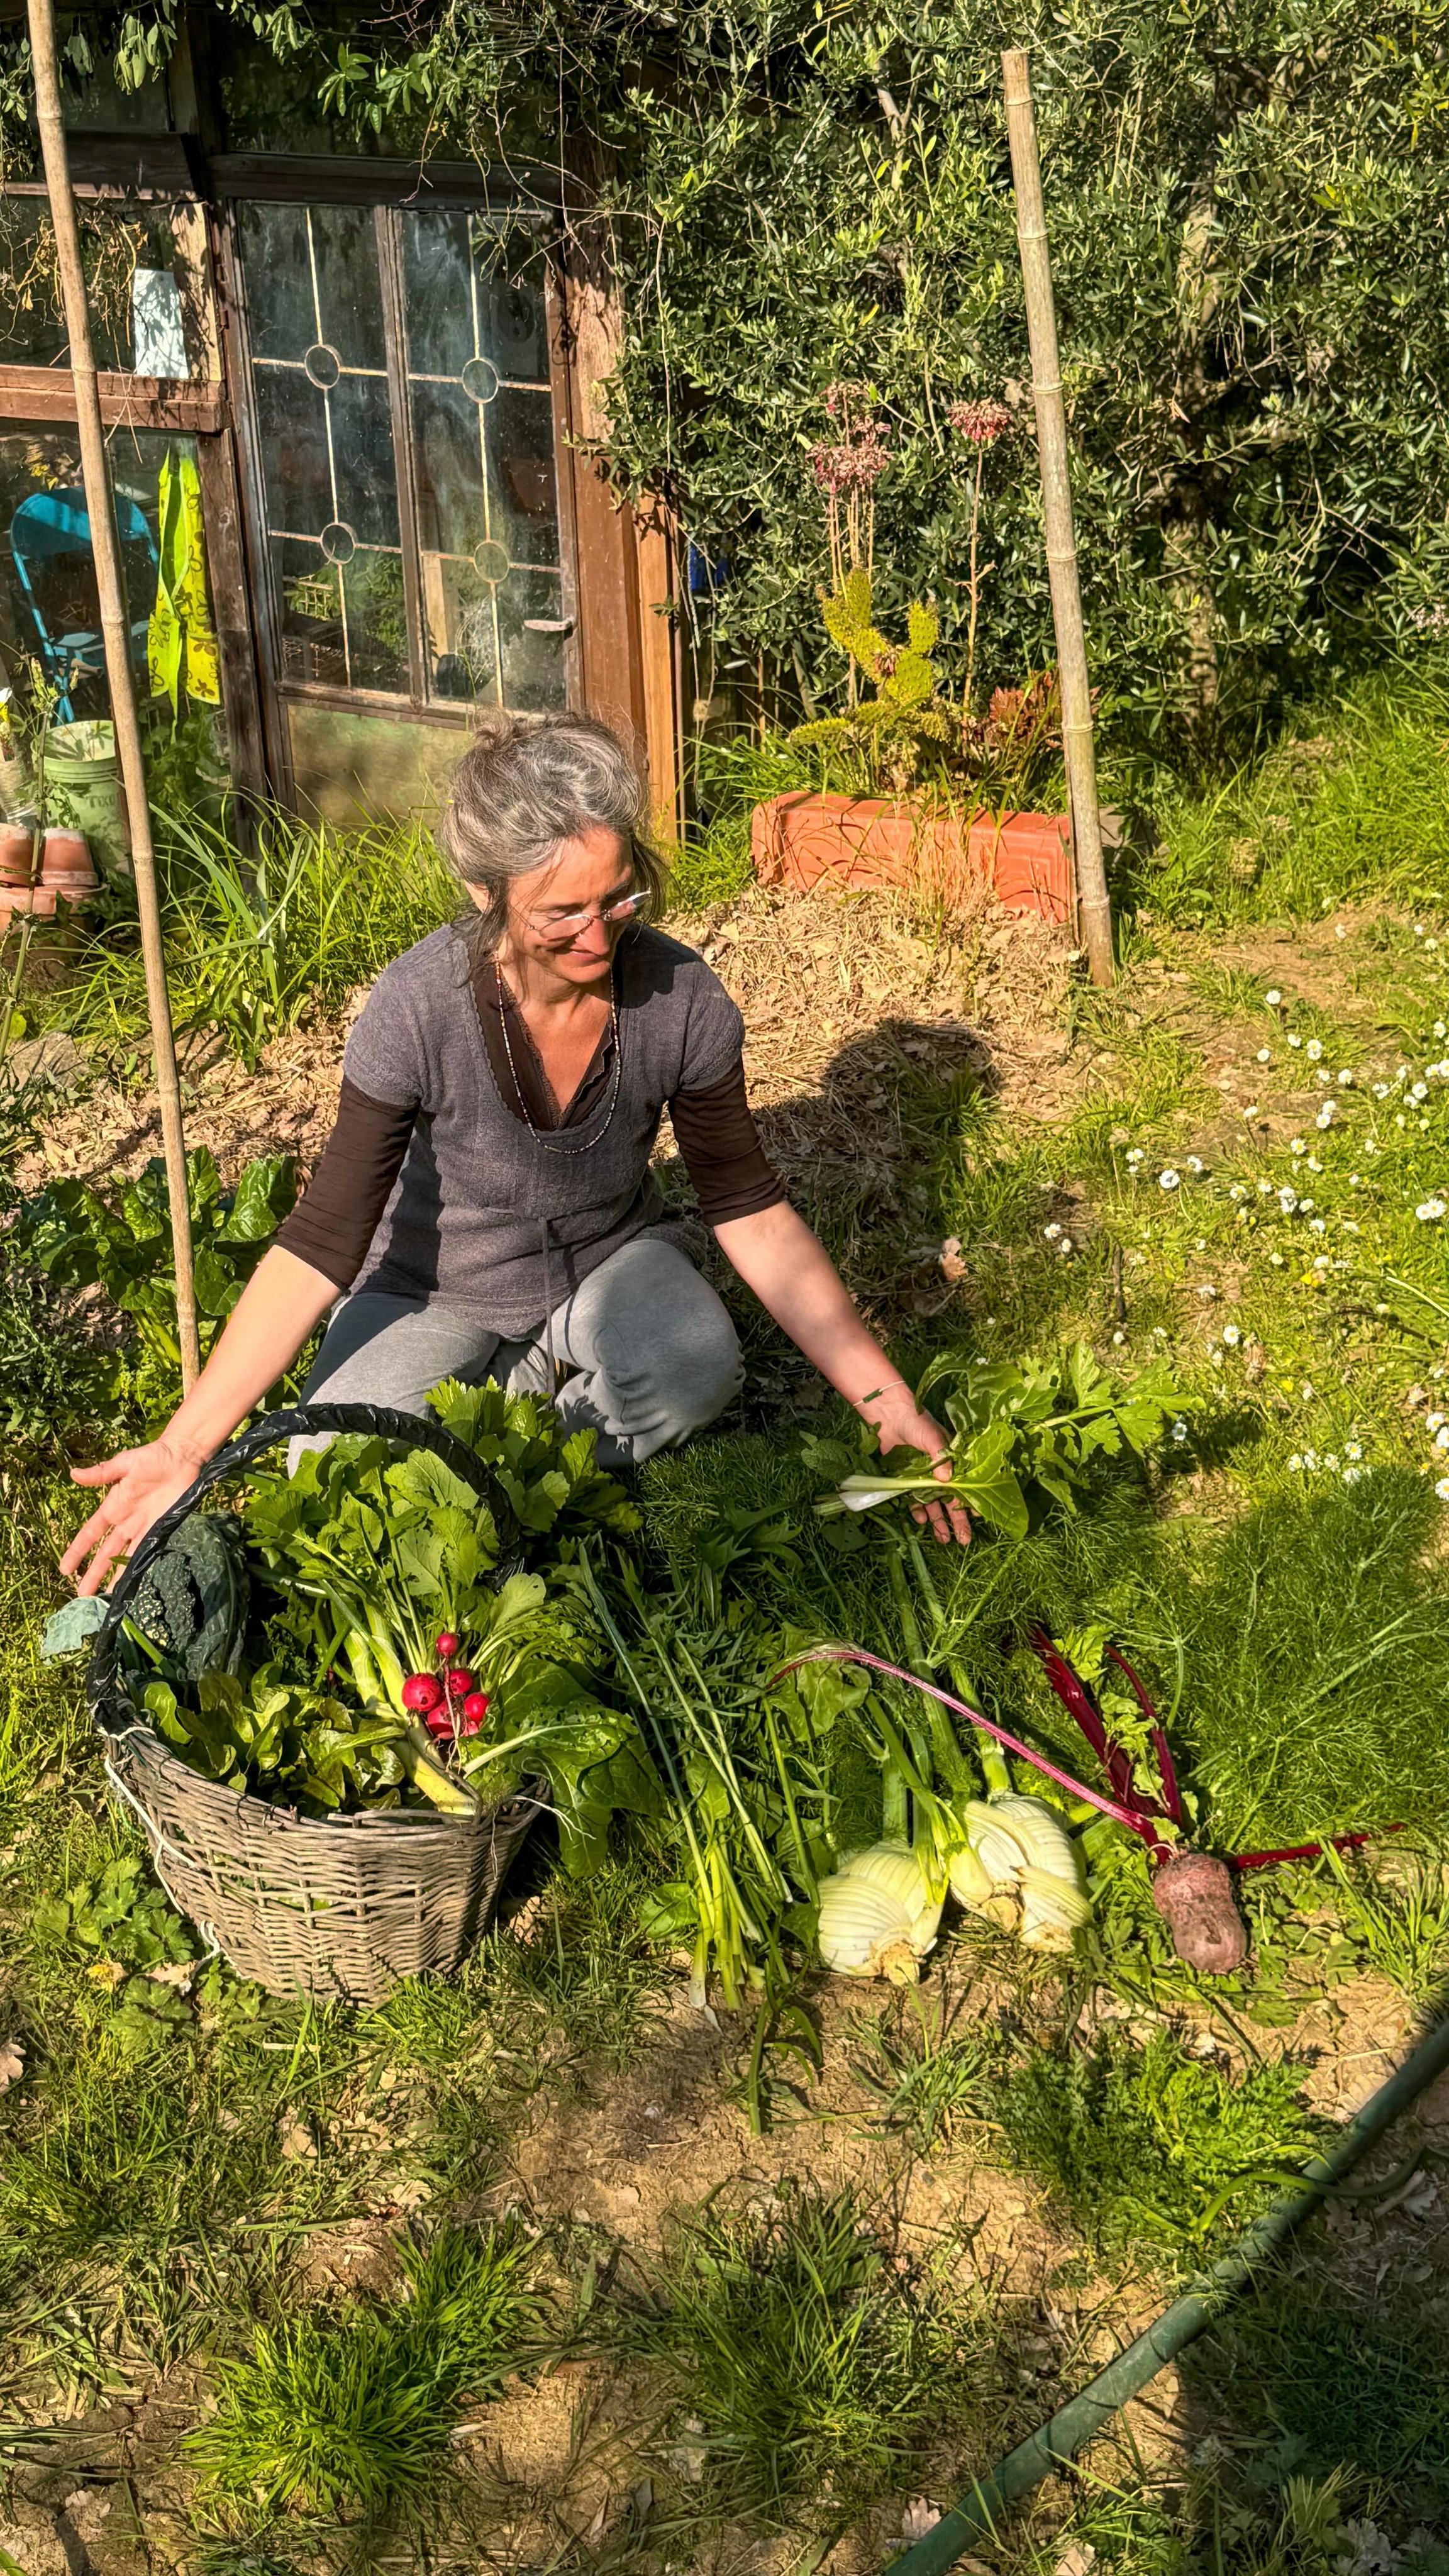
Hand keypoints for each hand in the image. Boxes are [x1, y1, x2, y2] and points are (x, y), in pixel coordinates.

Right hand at [61, 1435, 210, 1595]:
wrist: (183, 1457)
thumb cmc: (153, 1457)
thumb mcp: (124, 1464)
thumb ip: (101, 1473)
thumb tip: (74, 1474)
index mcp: (113, 1507)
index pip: (90, 1534)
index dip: (77, 1551)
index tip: (64, 1569)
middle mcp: (126, 1522)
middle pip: (106, 1553)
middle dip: (94, 1573)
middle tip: (82, 1594)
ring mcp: (144, 1528)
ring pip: (126, 1557)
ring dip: (116, 1576)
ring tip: (106, 1597)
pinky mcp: (162, 1529)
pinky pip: (149, 1551)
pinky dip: (141, 1565)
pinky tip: (135, 1581)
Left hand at [860, 1385, 970, 1547]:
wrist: (889, 1415)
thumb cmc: (916, 1421)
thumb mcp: (932, 1437)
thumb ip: (941, 1457)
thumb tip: (947, 1480)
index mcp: (954, 1460)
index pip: (967, 1484)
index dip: (972, 1501)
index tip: (977, 1516)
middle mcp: (942, 1471)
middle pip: (951, 1500)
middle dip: (958, 1520)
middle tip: (964, 1540)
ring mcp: (925, 1477)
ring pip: (934, 1504)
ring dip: (939, 1521)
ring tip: (944, 1540)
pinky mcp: (908, 1480)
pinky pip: (915, 1500)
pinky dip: (918, 1510)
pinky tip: (920, 1520)